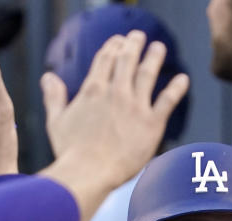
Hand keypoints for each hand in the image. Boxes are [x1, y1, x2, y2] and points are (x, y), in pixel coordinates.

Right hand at [36, 30, 188, 220]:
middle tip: (138, 36)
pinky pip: (167, 100)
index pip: (105, 59)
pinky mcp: (152, 124)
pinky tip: (183, 79)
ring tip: (159, 48)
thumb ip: (54, 97)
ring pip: (147, 73)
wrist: (89, 173)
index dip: (113, 47)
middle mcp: (115, 93)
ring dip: (154, 57)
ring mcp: (135, 107)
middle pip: (127, 59)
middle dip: (133, 44)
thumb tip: (48, 77)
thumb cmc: (71, 152)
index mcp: (92, 90)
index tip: (118, 41)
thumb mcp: (56, 121)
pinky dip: (177, 88)